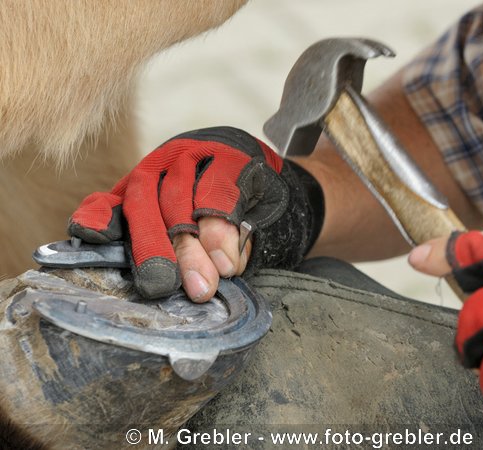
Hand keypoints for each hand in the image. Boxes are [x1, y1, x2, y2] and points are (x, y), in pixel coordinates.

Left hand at [69, 127, 323, 300]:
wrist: (264, 175)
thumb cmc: (217, 212)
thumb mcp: (188, 232)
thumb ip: (171, 253)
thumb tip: (171, 289)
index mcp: (140, 189)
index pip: (110, 205)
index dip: (98, 220)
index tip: (90, 237)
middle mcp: (159, 168)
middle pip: (144, 207)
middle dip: (153, 250)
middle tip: (161, 285)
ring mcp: (193, 157)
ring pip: (181, 202)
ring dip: (193, 247)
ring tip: (207, 283)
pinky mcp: (229, 158)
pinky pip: (221, 193)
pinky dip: (224, 230)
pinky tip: (229, 259)